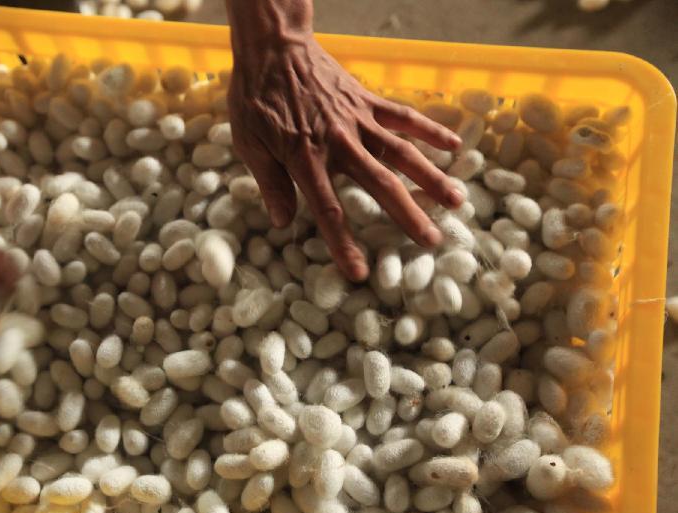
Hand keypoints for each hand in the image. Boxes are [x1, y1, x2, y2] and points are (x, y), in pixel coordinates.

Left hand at [226, 4, 462, 280]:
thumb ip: (270, 183)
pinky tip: (454, 145)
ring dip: (431, 177)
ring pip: (402, 152)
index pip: (329, 210)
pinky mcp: (367, 100)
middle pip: (380, 185)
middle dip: (407, 216)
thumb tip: (282, 223)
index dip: (344, 244)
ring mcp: (357, 120)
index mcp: (305, 159)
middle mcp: (338, 142)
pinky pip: (403, 116)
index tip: (360, 273)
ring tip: (456, 201)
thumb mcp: (249, 143)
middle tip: (432, 242)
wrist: (272, 47)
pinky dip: (429, 129)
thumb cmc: (255, 97)